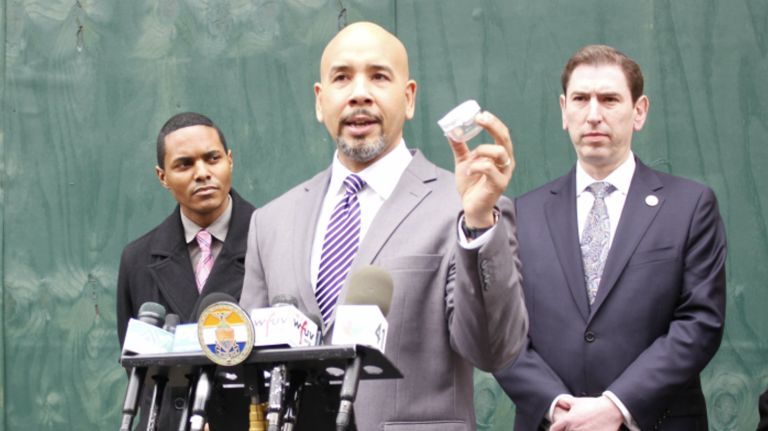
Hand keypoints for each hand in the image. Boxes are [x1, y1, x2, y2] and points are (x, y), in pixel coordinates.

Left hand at [450, 111, 514, 227]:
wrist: (471, 206)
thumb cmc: (471, 184)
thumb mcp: (464, 161)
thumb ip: (460, 147)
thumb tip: (451, 130)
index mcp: (500, 155)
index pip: (502, 134)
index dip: (493, 122)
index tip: (480, 114)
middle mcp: (506, 162)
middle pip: (505, 138)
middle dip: (493, 126)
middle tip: (479, 118)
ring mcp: (504, 173)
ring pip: (500, 152)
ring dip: (482, 150)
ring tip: (471, 157)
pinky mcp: (499, 184)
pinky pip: (489, 168)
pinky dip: (476, 166)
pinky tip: (468, 171)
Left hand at [549, 395, 622, 430]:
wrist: (610, 410)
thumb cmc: (593, 405)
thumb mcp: (577, 401)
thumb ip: (566, 402)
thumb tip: (560, 402)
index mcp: (568, 420)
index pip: (554, 428)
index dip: (554, 430)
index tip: (556, 430)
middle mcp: (573, 429)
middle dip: (565, 430)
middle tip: (571, 427)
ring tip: (581, 428)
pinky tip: (589, 430)